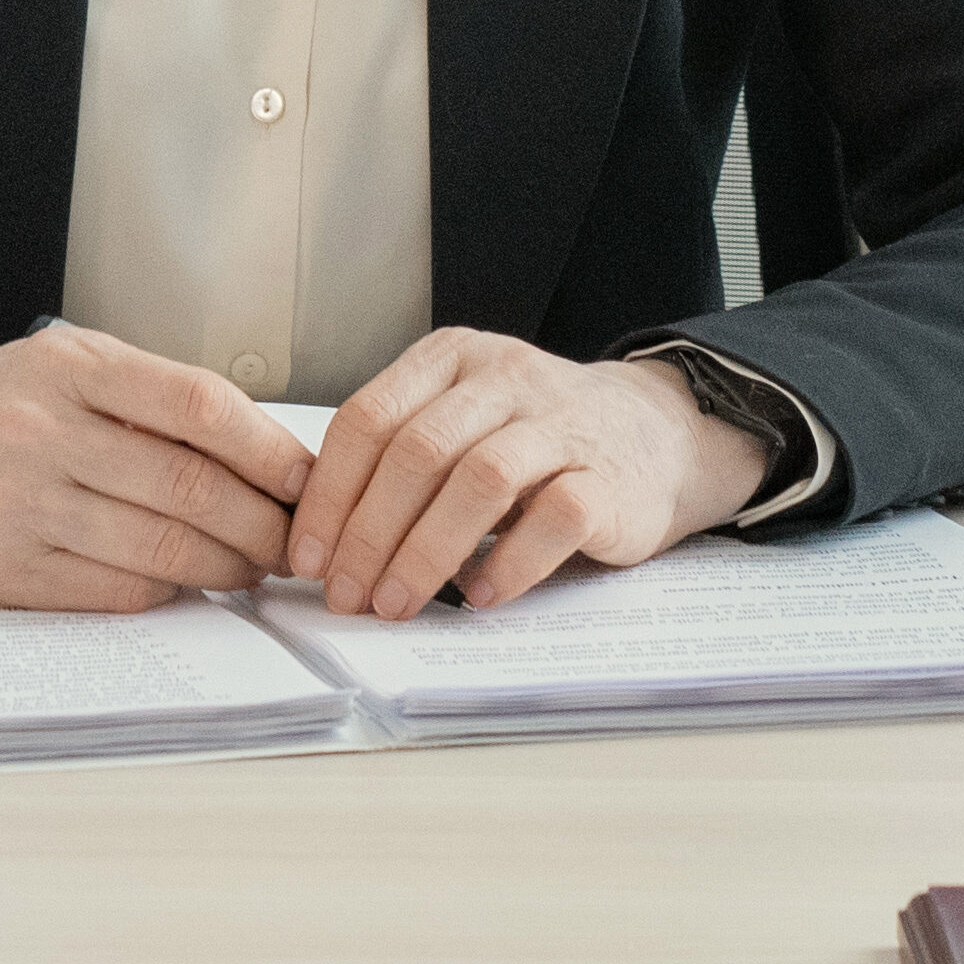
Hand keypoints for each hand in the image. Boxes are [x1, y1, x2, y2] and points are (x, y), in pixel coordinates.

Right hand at [0, 322, 299, 613]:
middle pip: (190, 489)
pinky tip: (188, 585)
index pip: (197, 406)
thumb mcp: (62, 367)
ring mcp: (24, 506)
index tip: (310, 480)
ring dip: (228, 569)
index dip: (267, 450)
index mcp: (71, 366)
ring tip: (254, 569)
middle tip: (297, 542)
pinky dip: (168, 592)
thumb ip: (149, 399)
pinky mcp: (8, 572)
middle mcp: (46, 432)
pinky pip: (116, 592)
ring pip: (162, 550)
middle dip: (263, 524)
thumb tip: (262, 455)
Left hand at [289, 329, 769, 618]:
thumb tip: (323, 539)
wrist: (655, 434)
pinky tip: (481, 596)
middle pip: (417, 451)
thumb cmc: (535, 440)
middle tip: (346, 595)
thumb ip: (403, 457)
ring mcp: (560, 425)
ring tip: (396, 604)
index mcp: (452, 358)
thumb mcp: (464, 420)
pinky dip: (510, 562)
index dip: (330, 491)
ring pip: (478, 480)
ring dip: (425, 552)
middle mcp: (503, 377)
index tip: (308, 556)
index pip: (369, 416)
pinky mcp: (607, 478)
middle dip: (368, 532)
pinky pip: (553, 517)